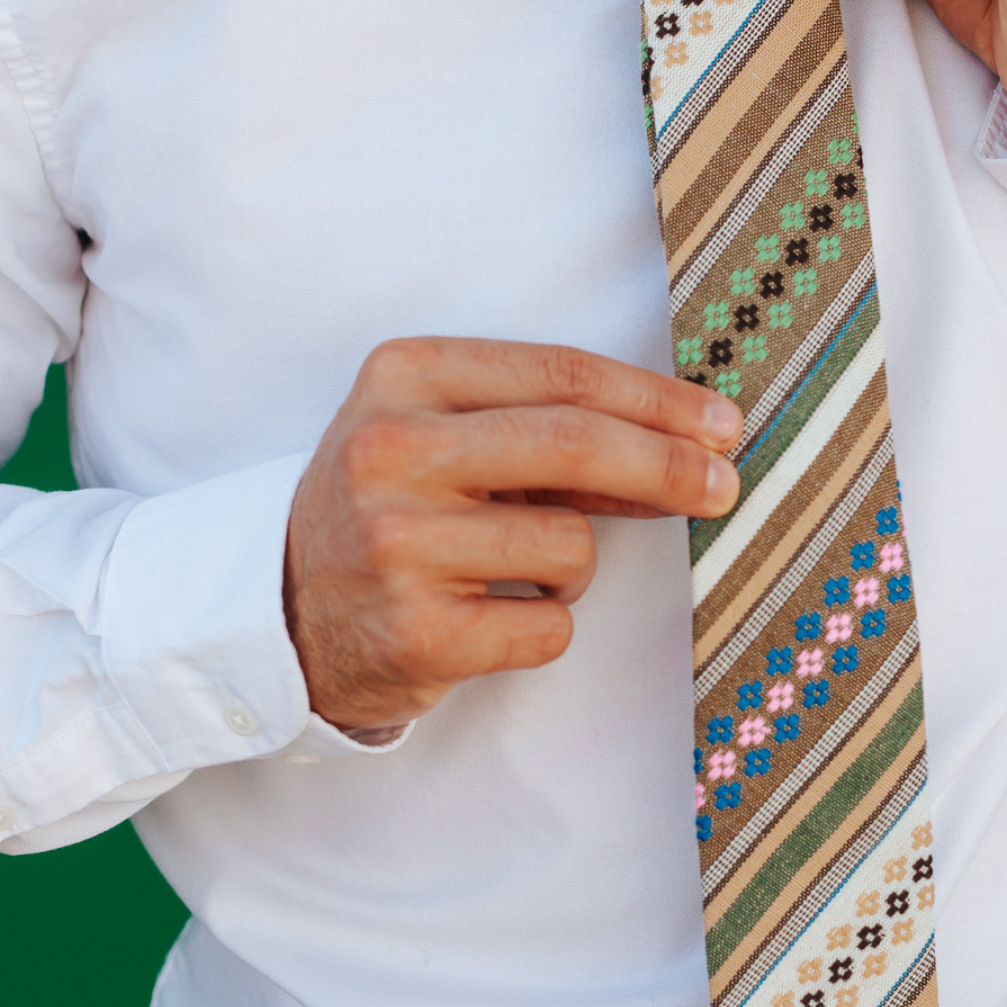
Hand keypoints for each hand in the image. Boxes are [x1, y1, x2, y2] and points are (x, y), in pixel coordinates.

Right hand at [284, 338, 741, 733]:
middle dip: (670, 466)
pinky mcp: (416, 631)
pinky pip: (550, 628)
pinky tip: (486, 616)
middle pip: (575, 444)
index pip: (561, 375)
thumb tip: (695, 444)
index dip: (657, 401)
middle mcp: (390, 452)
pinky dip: (544, 627)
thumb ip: (549, 429)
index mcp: (403, 376)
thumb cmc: (395, 505)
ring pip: (570, 546)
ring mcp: (398, 544)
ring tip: (512, 571)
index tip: (722, 424)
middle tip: (726, 487)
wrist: (281, 609)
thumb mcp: (447, 434)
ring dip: (573, 566)